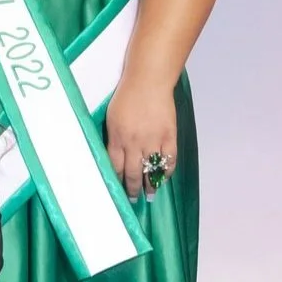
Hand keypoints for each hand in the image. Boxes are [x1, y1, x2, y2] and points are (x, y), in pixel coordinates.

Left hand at [105, 77, 178, 200]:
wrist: (148, 81)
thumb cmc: (127, 96)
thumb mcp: (112, 118)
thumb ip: (114, 138)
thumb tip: (116, 157)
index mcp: (116, 138)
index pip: (115, 167)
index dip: (117, 181)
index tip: (118, 190)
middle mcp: (134, 143)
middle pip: (133, 173)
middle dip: (132, 189)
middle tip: (133, 199)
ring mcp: (153, 140)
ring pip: (151, 170)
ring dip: (150, 185)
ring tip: (150, 195)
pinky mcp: (169, 136)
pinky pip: (169, 160)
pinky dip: (166, 172)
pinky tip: (163, 178)